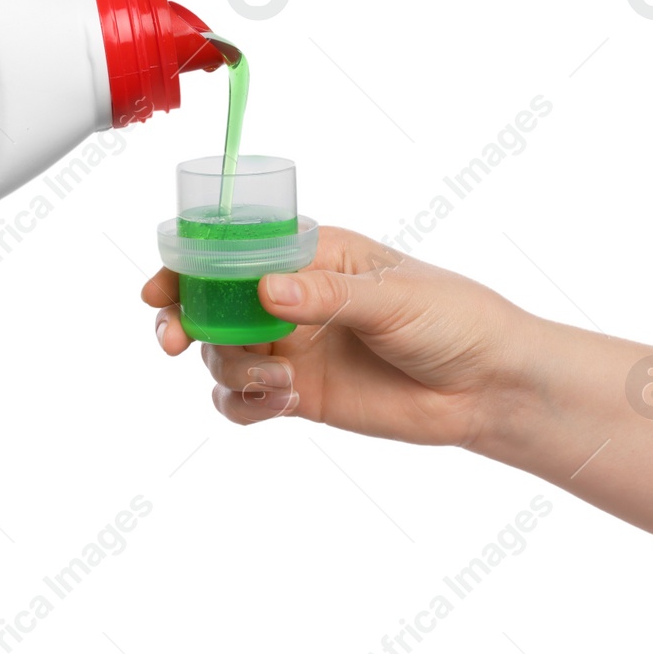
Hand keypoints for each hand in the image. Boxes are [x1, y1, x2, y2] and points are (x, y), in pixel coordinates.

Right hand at [142, 227, 539, 446]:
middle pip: (212, 304)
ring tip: (275, 380)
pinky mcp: (298, 395)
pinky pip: (244, 401)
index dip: (190, 265)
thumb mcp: (394, 297)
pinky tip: (278, 400)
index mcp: (312, 255)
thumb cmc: (454, 319)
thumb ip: (327, 295)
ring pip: (223, 356)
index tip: (162, 287)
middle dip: (185, 320)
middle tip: (176, 339)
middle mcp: (291, 298)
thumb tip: (266, 289)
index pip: (235, 250)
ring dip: (229, 368)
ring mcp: (291, 347)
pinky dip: (245, 403)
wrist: (489, 387)